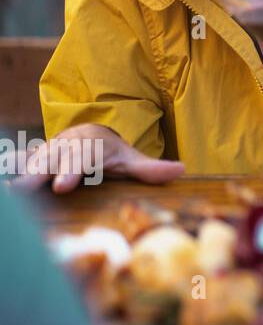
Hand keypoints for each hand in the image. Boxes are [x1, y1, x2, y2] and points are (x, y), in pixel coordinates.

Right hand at [9, 124, 184, 194]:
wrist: (89, 133)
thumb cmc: (110, 152)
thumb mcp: (129, 159)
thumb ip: (150, 168)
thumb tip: (182, 170)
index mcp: (90, 148)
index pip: (81, 161)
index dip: (71, 173)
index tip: (62, 187)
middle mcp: (66, 148)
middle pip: (51, 161)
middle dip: (38, 174)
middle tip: (23, 190)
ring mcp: (48, 152)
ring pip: (32, 161)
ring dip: (20, 174)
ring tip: (9, 191)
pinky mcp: (33, 158)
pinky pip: (18, 161)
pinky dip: (9, 167)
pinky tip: (3, 178)